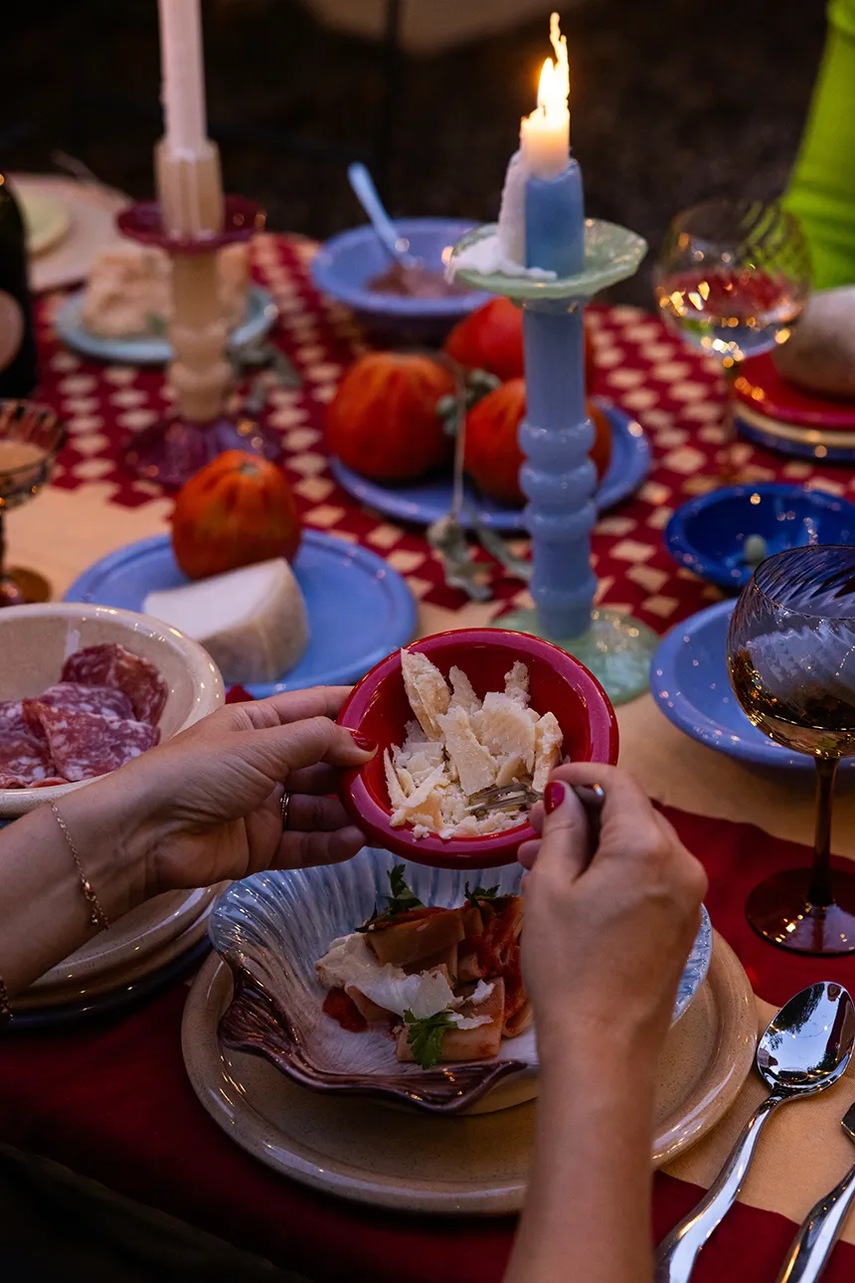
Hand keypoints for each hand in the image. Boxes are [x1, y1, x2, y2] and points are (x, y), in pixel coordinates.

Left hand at [85, 686, 375, 894]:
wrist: (144, 834)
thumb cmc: (197, 772)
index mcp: (259, 724)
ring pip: (320, 806)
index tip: (399, 712)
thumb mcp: (261, 744)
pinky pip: (306, 843)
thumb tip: (367, 745)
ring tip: (388, 813)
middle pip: (324, 762)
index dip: (356, 709)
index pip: (318, 709)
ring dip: (351, 809)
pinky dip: (331, 842)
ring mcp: (264, 806)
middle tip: (406, 773)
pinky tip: (358, 840)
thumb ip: (318, 741)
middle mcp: (265, 762)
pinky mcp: (261, 847)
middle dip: (361, 768)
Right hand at [517, 763, 706, 1062]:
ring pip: (639, 846)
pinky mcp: (684, 922)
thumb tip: (566, 794)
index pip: (619, 783)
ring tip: (541, 860)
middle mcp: (681, 863)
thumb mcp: (550, 887)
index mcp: (648, 846)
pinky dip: (614, 870)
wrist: (603, 1046)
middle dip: (584, 812)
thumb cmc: (568, 964)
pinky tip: (573, 887)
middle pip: (632, 813)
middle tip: (536, 826)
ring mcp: (688, 895)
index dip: (580, 775)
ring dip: (595, 843)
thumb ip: (563, 829)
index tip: (547, 781)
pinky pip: (649, 876)